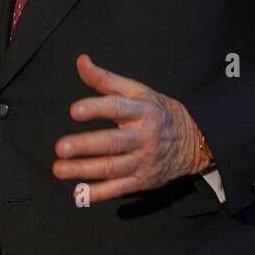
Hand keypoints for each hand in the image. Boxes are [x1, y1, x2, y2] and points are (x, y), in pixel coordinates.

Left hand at [53, 54, 207, 203]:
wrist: (194, 140)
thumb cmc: (157, 111)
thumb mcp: (137, 91)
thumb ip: (105, 79)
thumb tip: (81, 61)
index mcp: (142, 110)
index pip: (118, 108)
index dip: (96, 109)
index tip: (74, 110)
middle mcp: (143, 136)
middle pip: (112, 142)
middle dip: (85, 145)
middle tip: (60, 147)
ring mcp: (143, 161)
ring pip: (112, 167)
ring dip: (84, 170)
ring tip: (59, 168)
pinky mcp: (143, 180)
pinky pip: (119, 189)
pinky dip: (99, 193)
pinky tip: (79, 193)